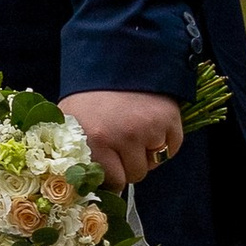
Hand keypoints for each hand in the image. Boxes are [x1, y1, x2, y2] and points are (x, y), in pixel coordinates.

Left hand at [63, 90, 183, 189]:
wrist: (118, 58)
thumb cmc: (92, 94)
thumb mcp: (74, 122)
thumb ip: (79, 155)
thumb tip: (86, 187)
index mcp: (95, 140)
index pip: (113, 181)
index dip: (112, 173)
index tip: (109, 162)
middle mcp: (124, 137)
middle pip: (135, 174)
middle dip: (129, 163)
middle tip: (121, 140)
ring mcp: (150, 129)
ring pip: (153, 163)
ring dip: (146, 152)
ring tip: (134, 128)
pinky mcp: (170, 120)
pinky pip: (171, 148)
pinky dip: (165, 142)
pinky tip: (151, 124)